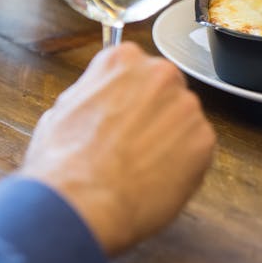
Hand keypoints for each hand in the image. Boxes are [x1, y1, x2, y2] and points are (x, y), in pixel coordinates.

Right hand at [21, 43, 215, 254]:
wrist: (83, 201)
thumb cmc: (64, 161)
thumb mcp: (58, 114)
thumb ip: (87, 98)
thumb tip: (94, 106)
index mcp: (121, 61)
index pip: (130, 68)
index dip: (119, 95)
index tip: (115, 112)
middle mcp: (159, 75)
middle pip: (161, 89)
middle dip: (148, 112)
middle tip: (125, 141)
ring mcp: (186, 107)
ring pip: (180, 120)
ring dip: (165, 138)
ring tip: (136, 165)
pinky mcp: (204, 141)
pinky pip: (194, 148)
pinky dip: (179, 163)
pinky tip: (152, 177)